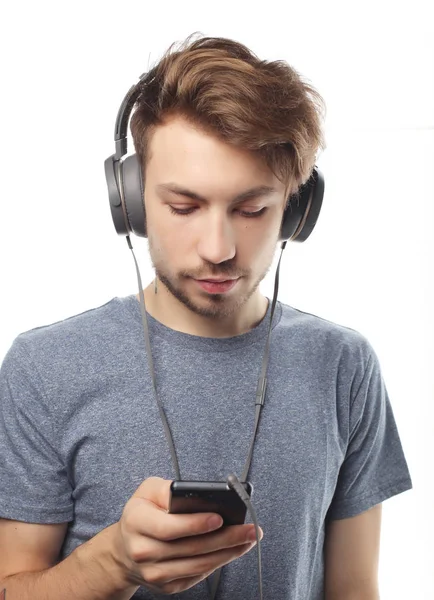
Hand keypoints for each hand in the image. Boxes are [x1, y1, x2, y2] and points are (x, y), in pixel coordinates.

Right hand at [111, 477, 262, 594]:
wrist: (125, 549)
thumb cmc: (142, 513)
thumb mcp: (148, 491)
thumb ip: (169, 489)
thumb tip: (197, 493)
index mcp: (136, 521)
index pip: (168, 527)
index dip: (195, 524)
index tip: (219, 518)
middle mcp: (143, 551)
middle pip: (190, 548)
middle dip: (226, 538)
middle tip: (250, 529)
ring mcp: (155, 573)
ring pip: (198, 565)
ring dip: (229, 552)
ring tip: (249, 539)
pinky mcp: (167, 586)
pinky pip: (198, 575)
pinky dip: (219, 562)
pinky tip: (233, 550)